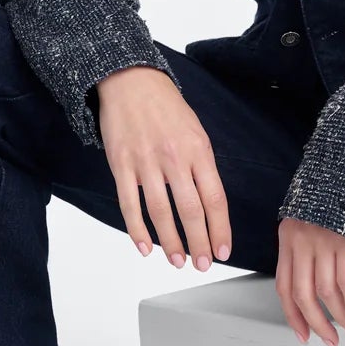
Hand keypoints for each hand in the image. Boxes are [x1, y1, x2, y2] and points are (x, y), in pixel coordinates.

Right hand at [94, 66, 230, 270]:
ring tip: (178, 261)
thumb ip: (202, 167)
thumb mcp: (196, 132)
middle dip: (199, 243)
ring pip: (160, 212)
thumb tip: (208, 205)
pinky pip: (129, 204)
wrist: (130, 80)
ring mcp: (146, 162)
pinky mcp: (121, 164)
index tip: (223, 250)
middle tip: (202, 264)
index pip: (214, 198)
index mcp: (198, 150)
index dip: (220, 229)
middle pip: (190, 210)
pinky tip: (145, 247)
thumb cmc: (166, 107)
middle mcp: (174, 158)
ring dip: (171, 242)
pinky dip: (137, 230)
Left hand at [276, 216, 344, 345]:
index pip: (284, 286)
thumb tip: (314, 279)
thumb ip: (305, 245)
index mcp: (288, 237)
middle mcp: (300, 241)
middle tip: (328, 339)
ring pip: (325, 292)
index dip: (293, 314)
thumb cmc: (333, 191)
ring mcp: (322, 241)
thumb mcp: (308, 216)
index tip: (303, 333)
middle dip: (316, 322)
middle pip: (302, 294)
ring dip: (339, 317)